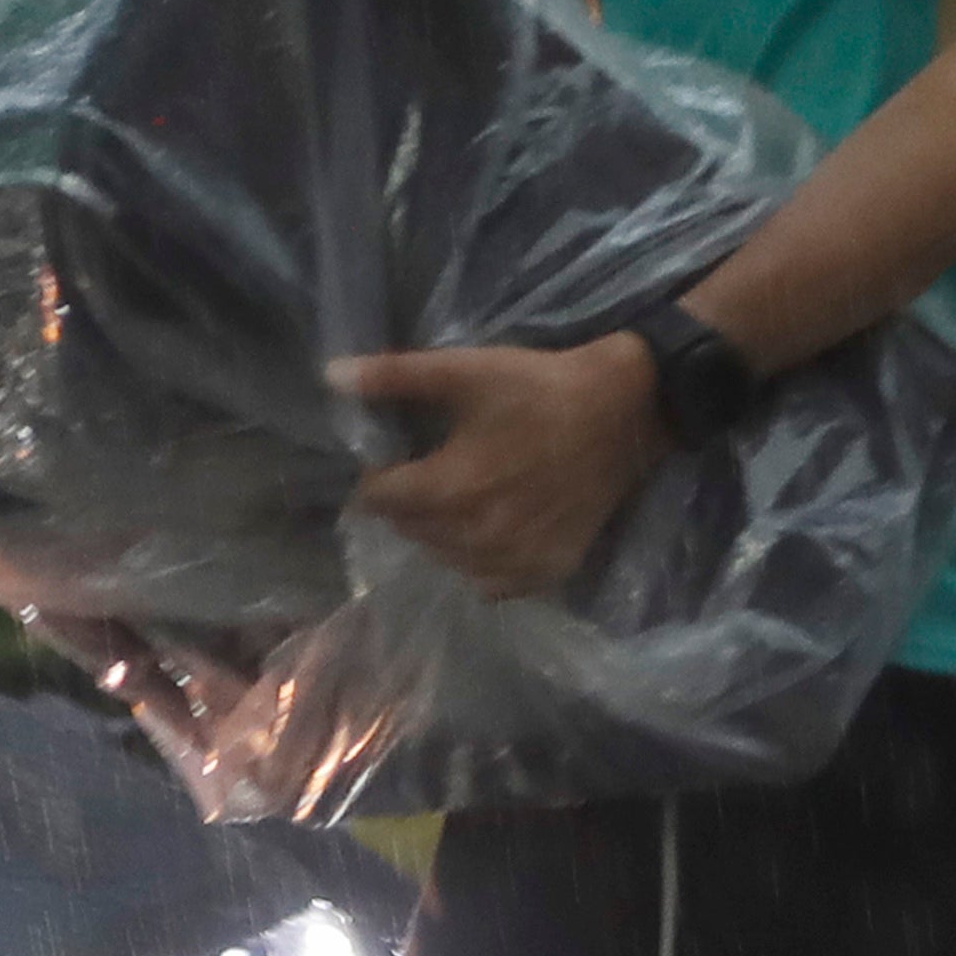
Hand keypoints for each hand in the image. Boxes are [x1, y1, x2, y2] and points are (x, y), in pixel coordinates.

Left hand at [332, 335, 665, 600]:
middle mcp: (478, 536)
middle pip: (410, 531)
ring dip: (442, 533)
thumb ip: (394, 378)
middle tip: (434, 470)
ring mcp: (514, 561)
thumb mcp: (465, 371)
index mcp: (451, 488)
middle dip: (409, 503)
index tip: (394, 458)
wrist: (625, 412)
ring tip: (465, 496)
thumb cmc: (540, 388)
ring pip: (447, 559)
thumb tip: (330, 376)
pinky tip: (492, 528)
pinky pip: (489, 584)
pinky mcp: (546, 572)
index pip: (379, 501)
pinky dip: (480, 562)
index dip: (378, 478)